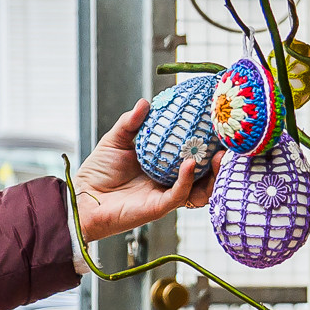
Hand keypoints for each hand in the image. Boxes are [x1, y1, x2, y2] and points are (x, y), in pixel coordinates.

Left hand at [74, 95, 214, 241]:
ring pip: (201, 189)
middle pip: (205, 175)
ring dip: (213, 175)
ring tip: (219, 156)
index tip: (218, 126)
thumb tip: (146, 102)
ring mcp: (166, 195)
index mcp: (163, 166)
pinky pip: (180, 194)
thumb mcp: (116, 141)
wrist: (82, 198)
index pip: (193, 155)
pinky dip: (188, 179)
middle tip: (228, 143)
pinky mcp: (158, 207)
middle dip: (220, 162)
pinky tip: (190, 164)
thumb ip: (131, 123)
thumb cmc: (98, 172)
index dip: (208, 144)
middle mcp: (169, 181)